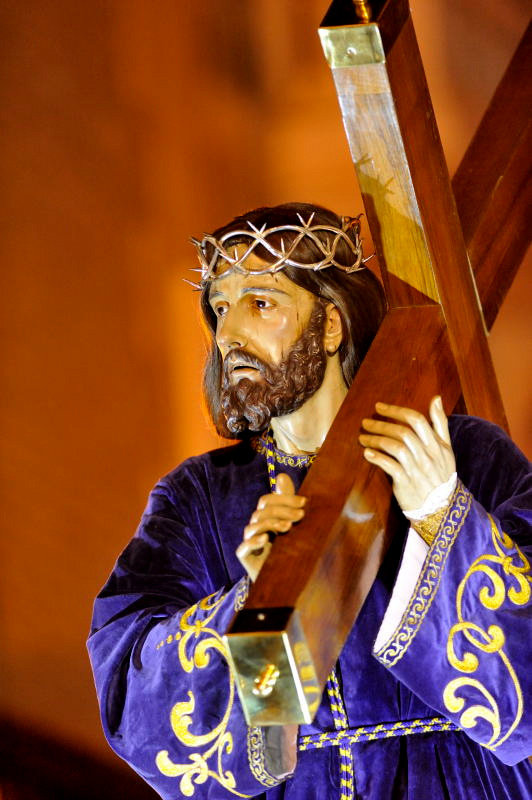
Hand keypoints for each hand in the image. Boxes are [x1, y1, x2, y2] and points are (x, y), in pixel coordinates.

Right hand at [236, 473, 305, 581]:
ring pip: (254, 526)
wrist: (286, 582)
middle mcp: (256, 527)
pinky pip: (244, 547)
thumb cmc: (290, 550)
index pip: (268, 500)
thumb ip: (288, 501)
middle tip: (300, 516)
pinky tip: (266, 539)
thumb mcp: (293, 525)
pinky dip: (254, 541)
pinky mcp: (246, 558)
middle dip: (282, 510)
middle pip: (262, 511)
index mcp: (265, 517)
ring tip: (288, 527)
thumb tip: (281, 474)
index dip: (285, 499)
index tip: (305, 503)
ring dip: (271, 523)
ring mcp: (249, 542)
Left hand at [358, 396, 455, 511]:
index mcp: (437, 445)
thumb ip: (440, 423)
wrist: (441, 507)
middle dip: (381, 424)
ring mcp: (417, 469)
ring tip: (363, 438)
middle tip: (366, 422)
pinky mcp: (406, 483)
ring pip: (395, 447)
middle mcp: (427, 455)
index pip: (416, 420)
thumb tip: (436, 398)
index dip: (396, 411)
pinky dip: (378, 459)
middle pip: (403, 432)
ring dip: (376, 440)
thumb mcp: (446, 448)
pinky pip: (391, 467)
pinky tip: (367, 453)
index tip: (379, 407)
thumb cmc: (440, 474)